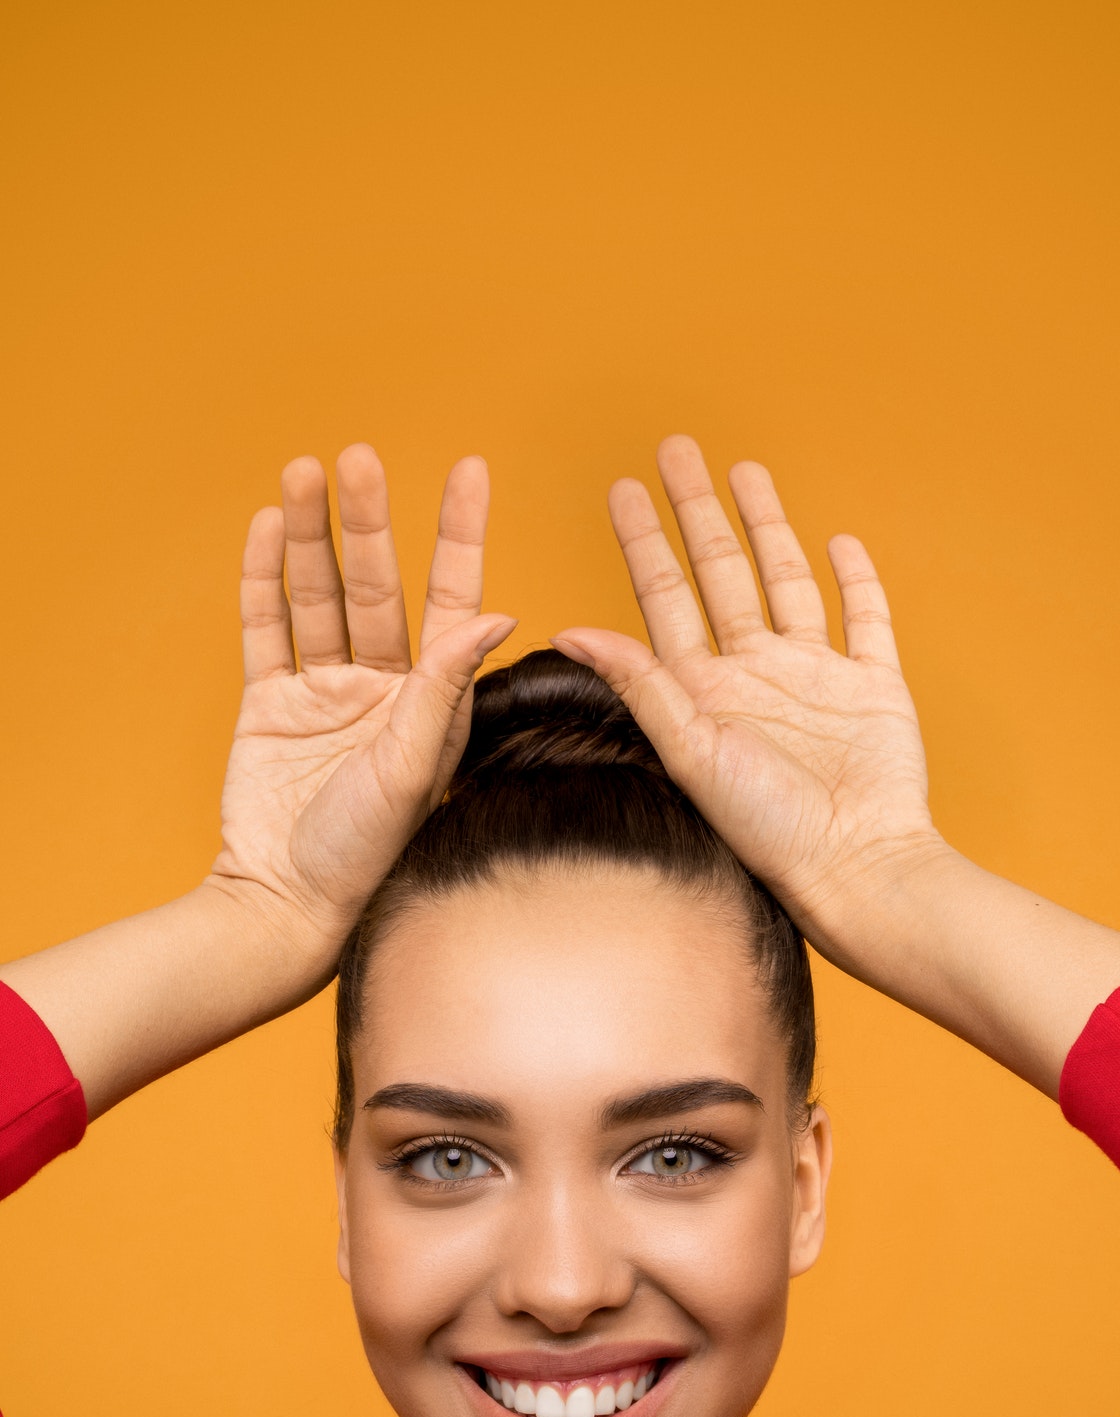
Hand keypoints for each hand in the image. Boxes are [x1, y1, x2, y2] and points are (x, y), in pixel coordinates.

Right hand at [209, 444, 515, 959]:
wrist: (285, 906)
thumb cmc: (366, 854)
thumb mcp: (412, 766)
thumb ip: (445, 687)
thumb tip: (500, 613)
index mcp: (434, 704)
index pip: (454, 599)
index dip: (460, 535)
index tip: (470, 470)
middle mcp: (384, 691)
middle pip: (377, 587)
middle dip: (370, 523)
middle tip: (362, 456)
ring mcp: (324, 695)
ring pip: (318, 597)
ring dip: (313, 536)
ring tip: (306, 471)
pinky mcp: (270, 706)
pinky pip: (268, 629)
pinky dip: (266, 578)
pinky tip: (272, 526)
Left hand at [551, 435, 938, 967]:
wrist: (857, 866)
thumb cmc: (768, 829)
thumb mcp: (691, 752)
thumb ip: (640, 685)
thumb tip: (567, 631)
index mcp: (704, 689)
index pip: (664, 595)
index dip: (642, 538)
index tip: (621, 489)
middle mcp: (755, 675)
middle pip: (720, 572)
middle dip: (696, 511)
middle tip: (675, 450)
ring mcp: (816, 677)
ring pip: (785, 581)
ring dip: (765, 528)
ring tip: (744, 474)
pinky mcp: (873, 686)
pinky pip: (865, 618)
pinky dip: (856, 579)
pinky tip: (839, 543)